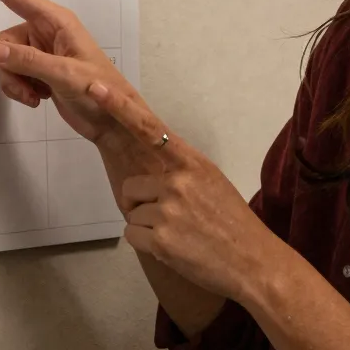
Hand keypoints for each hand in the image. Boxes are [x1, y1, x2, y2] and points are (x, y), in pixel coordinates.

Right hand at [0, 0, 155, 174]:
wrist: (110, 123)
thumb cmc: (99, 92)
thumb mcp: (65, 74)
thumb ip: (29, 61)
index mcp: (56, 21)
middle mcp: (46, 32)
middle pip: (3, 40)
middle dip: (8, 66)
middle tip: (27, 88)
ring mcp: (41, 52)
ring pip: (5, 61)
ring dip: (14, 82)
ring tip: (36, 96)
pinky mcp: (38, 71)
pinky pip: (12, 75)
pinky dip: (20, 89)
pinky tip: (40, 99)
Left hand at [87, 84, 292, 305]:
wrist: (254, 263)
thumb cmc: (235, 225)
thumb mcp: (214, 184)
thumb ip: (184, 172)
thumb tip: (156, 168)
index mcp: (192, 163)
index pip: (150, 128)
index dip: (119, 108)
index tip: (95, 87)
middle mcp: (178, 182)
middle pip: (130, 187)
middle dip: (142, 204)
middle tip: (171, 219)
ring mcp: (169, 211)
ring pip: (133, 214)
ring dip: (149, 228)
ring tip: (181, 236)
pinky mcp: (162, 240)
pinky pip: (133, 236)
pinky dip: (147, 246)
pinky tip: (174, 249)